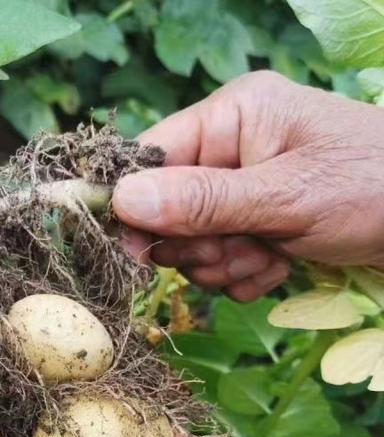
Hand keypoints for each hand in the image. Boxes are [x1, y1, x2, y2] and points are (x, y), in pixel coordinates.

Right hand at [113, 70, 383, 300]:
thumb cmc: (371, 188)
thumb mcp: (286, 196)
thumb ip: (204, 201)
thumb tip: (122, 201)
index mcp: (234, 117)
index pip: (153, 158)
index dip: (137, 208)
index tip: (139, 252)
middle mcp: (232, 150)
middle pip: (168, 211)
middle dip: (200, 244)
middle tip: (238, 249)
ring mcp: (245, 190)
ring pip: (195, 244)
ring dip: (226, 264)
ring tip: (270, 257)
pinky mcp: (258, 224)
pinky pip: (223, 261)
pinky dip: (246, 274)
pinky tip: (280, 266)